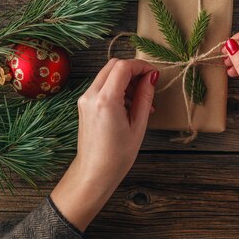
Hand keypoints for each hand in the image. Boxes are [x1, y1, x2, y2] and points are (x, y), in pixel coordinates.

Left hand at [50, 58, 158, 231]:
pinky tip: (130, 105)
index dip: (142, 66)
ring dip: (126, 79)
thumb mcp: (138, 125)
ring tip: (141, 100)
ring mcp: (85, 99)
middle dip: (133, 70)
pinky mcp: (84, 104)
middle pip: (113, 65)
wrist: (93, 174)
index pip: (123, 67)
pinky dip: (117, 87)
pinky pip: (102, 86)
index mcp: (106, 100)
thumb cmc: (117, 156)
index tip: (154, 75)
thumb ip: (145, 97)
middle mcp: (91, 95)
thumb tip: (152, 77)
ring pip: (107, 74)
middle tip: (149, 85)